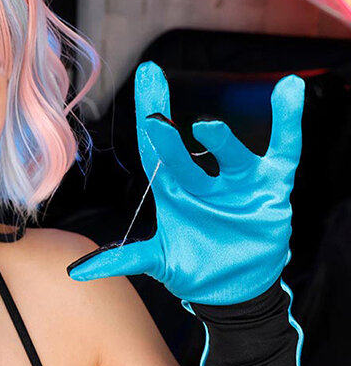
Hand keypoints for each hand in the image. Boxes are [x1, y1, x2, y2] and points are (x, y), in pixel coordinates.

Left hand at [67, 61, 304, 304]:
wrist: (235, 289)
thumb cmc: (194, 266)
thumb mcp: (159, 262)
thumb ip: (125, 259)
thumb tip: (77, 272)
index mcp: (173, 190)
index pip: (154, 149)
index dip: (147, 113)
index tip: (143, 77)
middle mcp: (203, 179)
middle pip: (182, 150)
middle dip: (167, 129)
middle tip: (152, 104)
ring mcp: (238, 181)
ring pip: (231, 155)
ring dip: (222, 142)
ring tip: (207, 128)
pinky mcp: (272, 188)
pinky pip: (284, 151)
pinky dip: (289, 122)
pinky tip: (289, 89)